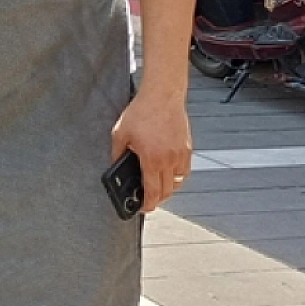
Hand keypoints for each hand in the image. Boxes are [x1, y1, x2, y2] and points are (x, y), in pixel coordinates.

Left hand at [111, 92, 191, 212]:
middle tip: (148, 201)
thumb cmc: (141, 112)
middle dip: (158, 200)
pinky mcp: (187, 148)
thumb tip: (117, 166)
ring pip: (178, 182)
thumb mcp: (120, 134)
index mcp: (152, 159)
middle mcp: (169, 159)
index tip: (144, 209)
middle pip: (167, 191)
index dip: (149, 204)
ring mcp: (181, 154)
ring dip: (168, 189)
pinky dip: (177, 177)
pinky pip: (184, 171)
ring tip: (157, 188)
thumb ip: (118, 153)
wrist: (162, 96)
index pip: (153, 191)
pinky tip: (167, 174)